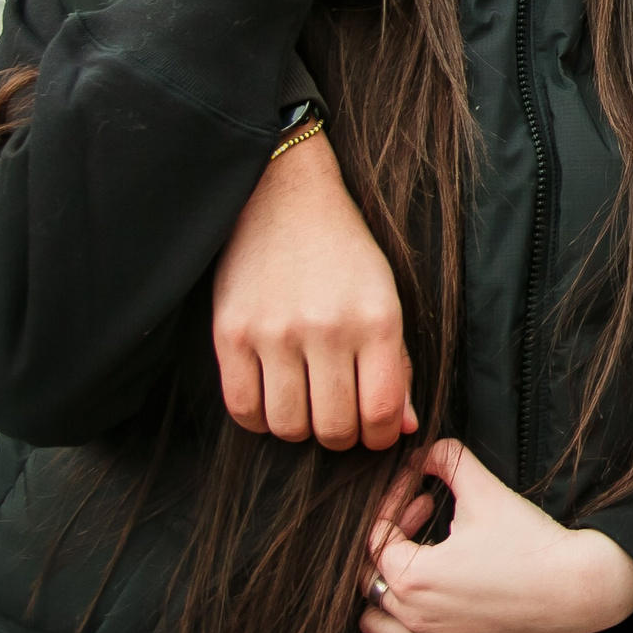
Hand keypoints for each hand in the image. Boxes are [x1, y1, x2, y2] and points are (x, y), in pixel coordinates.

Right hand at [212, 128, 415, 449]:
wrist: (285, 196)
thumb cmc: (344, 251)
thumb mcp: (386, 297)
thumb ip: (396, 364)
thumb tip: (402, 426)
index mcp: (376, 318)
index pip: (382, 411)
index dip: (381, 436)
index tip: (376, 432)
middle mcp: (326, 328)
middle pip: (333, 427)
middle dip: (342, 436)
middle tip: (340, 419)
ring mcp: (274, 332)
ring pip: (287, 426)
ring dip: (300, 429)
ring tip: (306, 405)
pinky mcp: (230, 334)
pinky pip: (242, 409)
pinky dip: (259, 420)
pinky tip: (274, 399)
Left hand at [364, 440, 632, 632]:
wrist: (572, 587)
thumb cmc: (530, 542)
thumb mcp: (486, 490)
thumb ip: (448, 460)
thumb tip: (425, 450)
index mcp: (414, 577)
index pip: (377, 537)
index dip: (393, 504)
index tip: (419, 487)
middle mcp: (415, 616)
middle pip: (369, 577)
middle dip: (391, 539)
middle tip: (423, 512)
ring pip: (375, 624)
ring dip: (383, 592)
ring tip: (412, 561)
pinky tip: (421, 606)